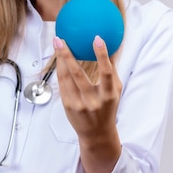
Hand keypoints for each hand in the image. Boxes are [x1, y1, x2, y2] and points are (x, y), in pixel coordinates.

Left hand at [53, 35, 121, 172]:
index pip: (106, 72)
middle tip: (61, 40)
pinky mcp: (68, 106)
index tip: (97, 38)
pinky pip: (61, 84)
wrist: (97, 134)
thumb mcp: (115, 91)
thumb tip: (113, 46)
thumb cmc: (107, 107)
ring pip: (66, 78)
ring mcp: (78, 104)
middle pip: (78, 74)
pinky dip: (59, 70)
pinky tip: (58, 59)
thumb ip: (112, 70)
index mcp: (108, 95)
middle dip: (68, 55)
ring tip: (57, 44)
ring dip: (60, 59)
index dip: (102, 55)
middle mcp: (92, 100)